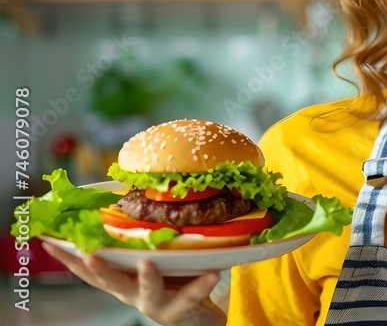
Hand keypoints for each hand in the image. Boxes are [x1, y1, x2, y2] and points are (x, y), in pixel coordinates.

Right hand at [42, 243, 226, 325]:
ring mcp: (155, 304)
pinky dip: (201, 285)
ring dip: (146, 278)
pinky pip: (191, 297)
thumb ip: (141, 241)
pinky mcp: (179, 311)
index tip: (47, 240)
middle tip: (89, 254)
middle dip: (98, 269)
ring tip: (148, 262)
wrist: (196, 318)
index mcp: (122, 279)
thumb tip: (129, 199)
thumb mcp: (153, 260)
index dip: (67, 257)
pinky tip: (213, 273)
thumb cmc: (171, 282)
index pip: (89, 269)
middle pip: (110, 282)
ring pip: (148, 292)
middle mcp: (132, 293)